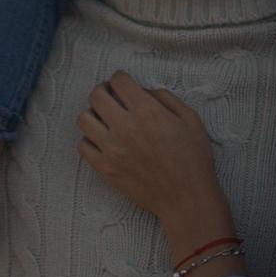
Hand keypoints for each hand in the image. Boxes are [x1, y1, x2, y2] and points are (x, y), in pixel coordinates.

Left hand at [76, 72, 226, 228]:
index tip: (123, 82)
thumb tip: (144, 91)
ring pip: (84, 119)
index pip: (118, 81)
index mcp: (147, 111)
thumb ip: (166, 98)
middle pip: (96, 96)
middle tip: (110, 96)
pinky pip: (82, 146)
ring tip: (104, 119)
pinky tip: (102, 141)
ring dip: (93, 114)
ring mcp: (112, 149)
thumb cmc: (193, 160)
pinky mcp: (105, 169)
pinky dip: (89, 140)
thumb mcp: (191, 120)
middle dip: (103, 90)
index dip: (120, 78)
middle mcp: (125, 127)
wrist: (186, 198)